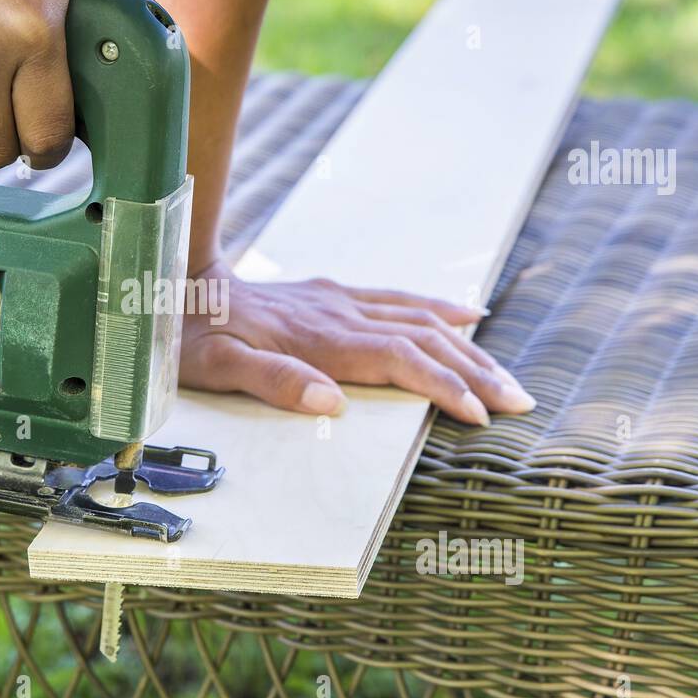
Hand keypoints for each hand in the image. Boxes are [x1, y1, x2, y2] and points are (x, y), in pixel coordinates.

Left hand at [178, 262, 534, 425]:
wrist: (175, 281)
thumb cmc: (193, 336)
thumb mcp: (217, 367)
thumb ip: (273, 382)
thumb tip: (333, 402)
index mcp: (320, 338)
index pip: (401, 361)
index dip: (444, 387)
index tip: (481, 416)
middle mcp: (340, 314)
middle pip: (426, 339)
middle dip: (477, 371)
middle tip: (521, 401)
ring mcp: (340, 300)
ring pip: (421, 318)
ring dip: (469, 346)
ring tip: (508, 374)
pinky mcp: (334, 294)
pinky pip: (400, 299)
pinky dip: (441, 309)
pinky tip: (469, 315)